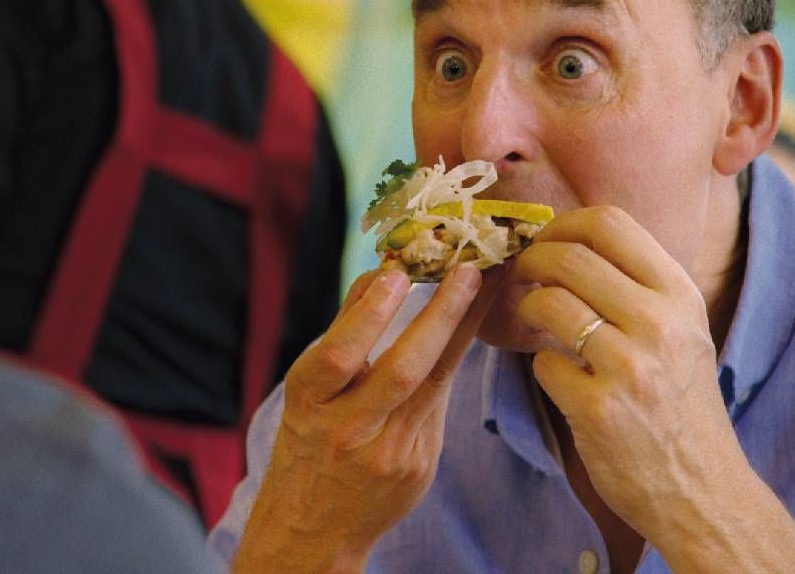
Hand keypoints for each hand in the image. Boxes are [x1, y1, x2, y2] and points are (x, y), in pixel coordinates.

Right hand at [233, 265, 483, 573]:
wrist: (315, 525)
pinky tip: (473, 325)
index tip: (398, 272)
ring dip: (462, 329)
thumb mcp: (307, 390)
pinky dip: (453, 360)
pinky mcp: (418, 466)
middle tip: (470, 270)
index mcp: (309, 404)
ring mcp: (388, 452)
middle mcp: (347, 430)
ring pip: (433, 384)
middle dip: (440, 316)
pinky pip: (439, 404)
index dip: (369, 314)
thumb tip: (383, 270)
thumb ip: (344, 332)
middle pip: (401, 371)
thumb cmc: (310, 439)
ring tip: (487, 286)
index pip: (338, 355)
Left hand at [511, 206, 743, 547]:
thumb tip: (572, 241)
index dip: (562, 224)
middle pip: (570, 257)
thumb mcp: (684, 332)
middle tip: (521, 276)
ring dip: (528, 309)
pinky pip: (543, 364)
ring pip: (549, 304)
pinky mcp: (599, 410)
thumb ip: (640, 287)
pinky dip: (542, 366)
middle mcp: (660, 325)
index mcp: (680, 296)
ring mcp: (630, 368)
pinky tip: (560, 377)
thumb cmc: (682, 406)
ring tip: (533, 321)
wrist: (704, 491)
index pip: (609, 222)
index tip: (545, 242)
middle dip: (531, 261)